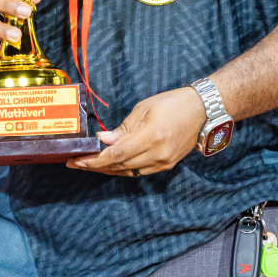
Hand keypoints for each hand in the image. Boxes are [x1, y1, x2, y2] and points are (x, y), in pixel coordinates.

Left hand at [69, 87, 206, 176]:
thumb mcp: (144, 109)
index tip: (78, 159)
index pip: (117, 155)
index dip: (95, 160)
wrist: (201, 111)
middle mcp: (158, 154)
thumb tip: (103, 141)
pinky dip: (123, 170)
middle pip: (120, 167)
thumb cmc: (172, 103)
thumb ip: (123, 128)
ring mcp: (163, 162)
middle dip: (96, 166)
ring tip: (88, 165)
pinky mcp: (166, 165)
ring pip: (128, 172)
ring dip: (107, 170)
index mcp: (151, 137)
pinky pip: (139, 172)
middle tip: (75, 163)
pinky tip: (110, 165)